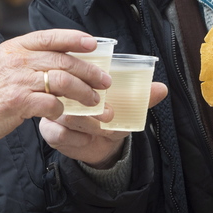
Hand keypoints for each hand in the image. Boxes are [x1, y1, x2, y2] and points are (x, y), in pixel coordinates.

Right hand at [0, 30, 110, 141]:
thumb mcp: (7, 62)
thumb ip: (32, 57)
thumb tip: (64, 57)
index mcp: (17, 47)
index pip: (50, 37)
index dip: (74, 38)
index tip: (93, 44)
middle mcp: (19, 60)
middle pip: (63, 61)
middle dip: (89, 71)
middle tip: (104, 80)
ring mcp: (19, 81)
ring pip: (62, 82)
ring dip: (83, 92)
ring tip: (93, 100)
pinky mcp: (19, 102)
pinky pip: (50, 104)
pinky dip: (62, 110)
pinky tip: (64, 113)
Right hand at [39, 81, 167, 167]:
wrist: (102, 145)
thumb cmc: (111, 116)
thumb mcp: (127, 105)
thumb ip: (142, 97)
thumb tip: (162, 88)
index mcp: (78, 77)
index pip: (75, 67)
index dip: (89, 72)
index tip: (108, 84)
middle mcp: (62, 91)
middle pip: (69, 92)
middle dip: (93, 105)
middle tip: (111, 114)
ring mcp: (53, 111)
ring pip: (66, 114)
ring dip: (89, 123)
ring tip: (106, 127)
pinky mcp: (50, 131)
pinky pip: (60, 133)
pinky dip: (77, 138)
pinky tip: (88, 140)